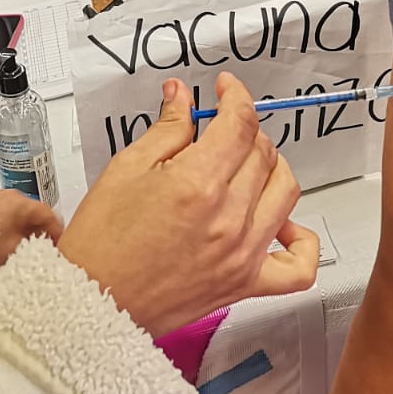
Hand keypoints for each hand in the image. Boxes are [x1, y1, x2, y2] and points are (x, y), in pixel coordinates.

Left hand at [0, 189, 62, 266]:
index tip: (60, 243)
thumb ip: (32, 247)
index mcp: (24, 203)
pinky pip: (1, 213)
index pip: (49, 214)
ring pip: (15, 212)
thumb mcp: (15, 249)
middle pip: (32, 212)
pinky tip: (3, 238)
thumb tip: (38, 250)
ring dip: (21, 226)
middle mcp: (10, 195)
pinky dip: (6, 224)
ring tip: (21, 244)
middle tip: (42, 246)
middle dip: (38, 229)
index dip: (57, 231)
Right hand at [57, 73, 319, 335]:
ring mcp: (242, 253)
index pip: (239, 123)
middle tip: (220, 130)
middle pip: (262, 153)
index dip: (236, 96)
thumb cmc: (101, 242)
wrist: (92, 302)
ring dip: (271, 168)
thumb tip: (183, 96)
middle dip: (244, 130)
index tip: (226, 91)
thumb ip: (166, 129)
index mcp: (197, 183)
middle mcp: (227, 218)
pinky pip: (298, 267)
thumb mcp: (126, 169)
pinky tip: (282, 225)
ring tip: (246, 166)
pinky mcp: (245, 284)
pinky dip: (300, 243)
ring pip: (285, 191)